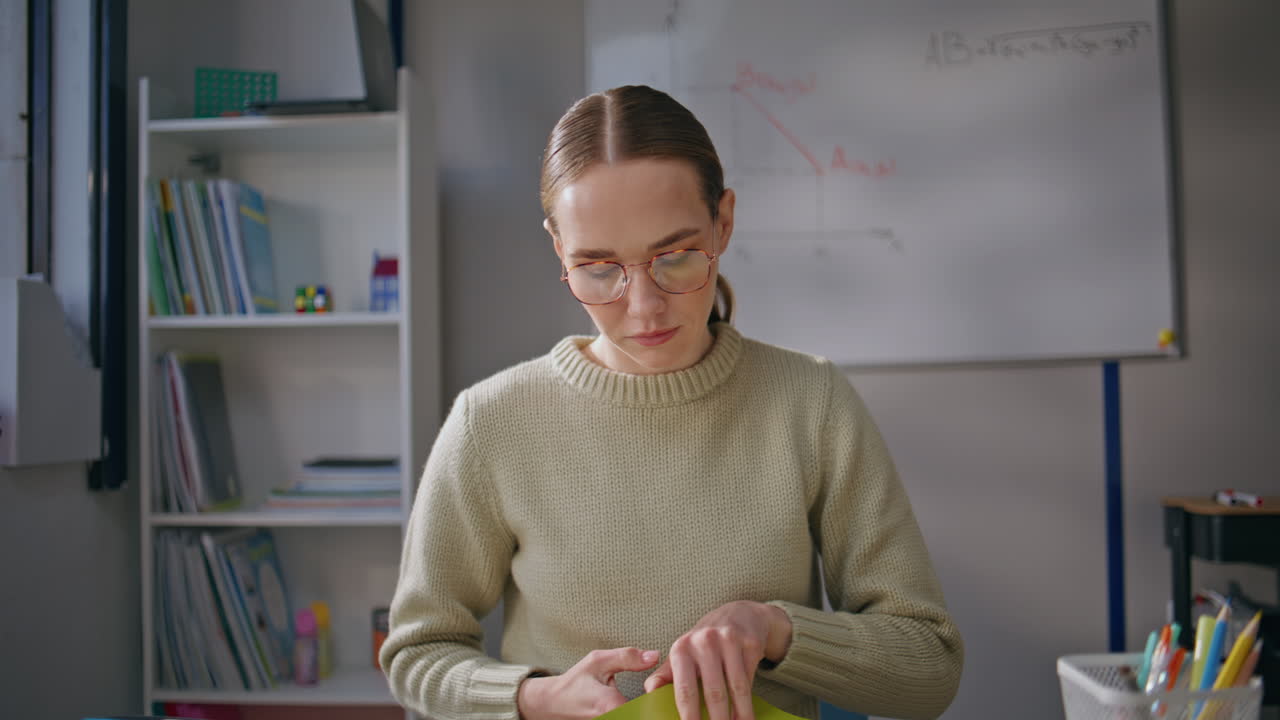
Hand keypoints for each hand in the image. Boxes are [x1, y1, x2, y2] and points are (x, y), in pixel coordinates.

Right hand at [518, 647, 659, 719]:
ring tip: (657, 698)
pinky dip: (642, 712)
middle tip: (664, 694)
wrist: (554, 703)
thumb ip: (627, 657)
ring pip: (640, 718)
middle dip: (658, 707)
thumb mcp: (598, 661)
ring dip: (650, 710)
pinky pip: (634, 718)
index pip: (647, 710)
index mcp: (610, 705)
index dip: (660, 700)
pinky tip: (648, 705)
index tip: (666, 688)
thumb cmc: (576, 682)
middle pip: (646, 717)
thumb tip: (654, 656)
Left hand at [644, 601, 791, 719]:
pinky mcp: (750, 643)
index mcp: (682, 648)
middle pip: (714, 693)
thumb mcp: (681, 653)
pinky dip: (750, 702)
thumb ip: (664, 676)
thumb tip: (649, 695)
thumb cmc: (704, 642)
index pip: (685, 690)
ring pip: (736, 688)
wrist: (738, 614)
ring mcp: (729, 640)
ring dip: (739, 715)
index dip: (688, 717)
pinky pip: (750, 679)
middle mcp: (704, 641)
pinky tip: (748, 717)